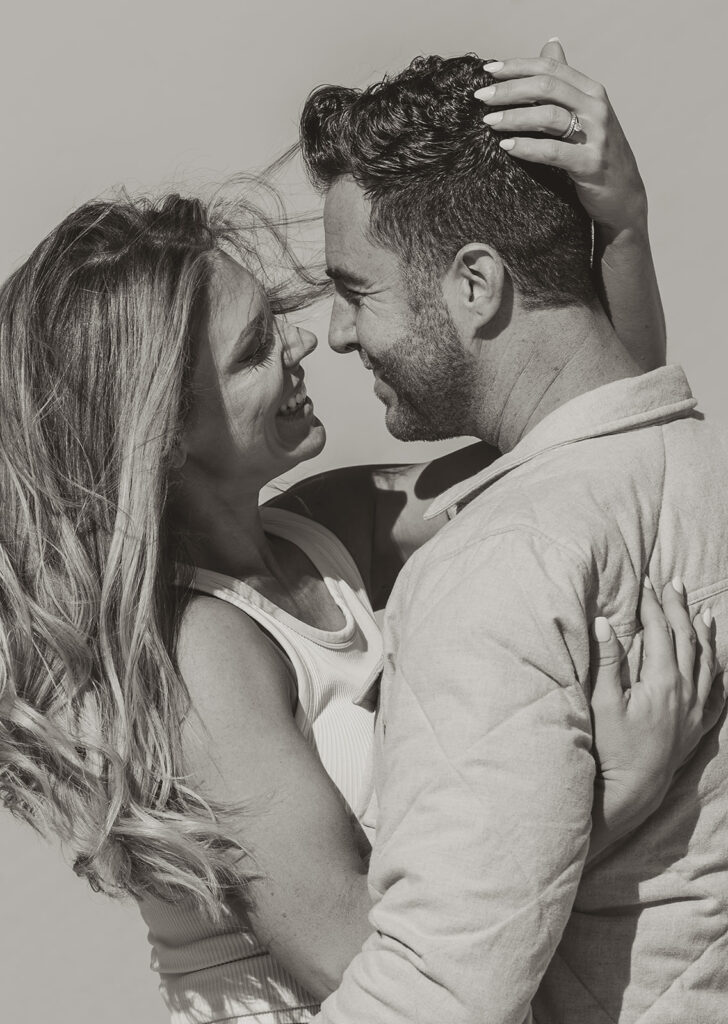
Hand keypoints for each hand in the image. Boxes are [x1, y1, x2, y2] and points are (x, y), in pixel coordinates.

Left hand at [475, 39, 646, 233]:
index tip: (488, 70)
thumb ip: (565, 82)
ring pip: (549, 116)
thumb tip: (550, 44)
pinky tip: (507, 146)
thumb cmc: (595, 152)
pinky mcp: (590, 164)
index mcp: (592, 91)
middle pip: (547, 87)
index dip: (518, 66)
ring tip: (489, 122)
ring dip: (514, 117)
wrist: (622, 195)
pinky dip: (527, 147)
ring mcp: (596, 135)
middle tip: (481, 97)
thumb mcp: (584, 113)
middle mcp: (596, 107)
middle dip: (509, 90)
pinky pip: (553, 151)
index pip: (550, 68)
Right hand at [587, 579, 723, 858]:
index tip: (644, 583)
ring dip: (703, 632)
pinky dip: (717, 669)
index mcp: (662, 681)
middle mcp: (685, 692)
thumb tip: (606, 622)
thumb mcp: (602, 702)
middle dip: (678, 608)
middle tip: (673, 583)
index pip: (659, 631)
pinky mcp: (697, 725)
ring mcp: (695, 709)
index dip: (651, 604)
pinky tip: (717, 660)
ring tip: (701, 610)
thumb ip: (607, 660)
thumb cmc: (611, 747)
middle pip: (686, 639)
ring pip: (706, 661)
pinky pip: (716, 691)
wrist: (630, 790)